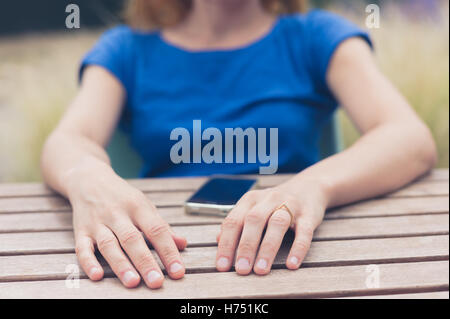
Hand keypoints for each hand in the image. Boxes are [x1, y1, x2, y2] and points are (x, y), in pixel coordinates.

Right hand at [67, 163, 186, 288]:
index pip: (156, 229)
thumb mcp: (144, 206)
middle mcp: (117, 213)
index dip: (168, 251)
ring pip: (109, 244)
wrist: (89, 180)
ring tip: (133, 283)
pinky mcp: (80, 230)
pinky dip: (88, 262)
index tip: (177, 271)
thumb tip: (182, 244)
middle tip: (156, 282)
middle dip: (145, 262)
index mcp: (138, 206)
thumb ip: (162, 227)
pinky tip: (96, 275)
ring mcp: (98, 222)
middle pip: (132, 239)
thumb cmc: (122, 197)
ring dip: (121, 264)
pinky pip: (82, 247)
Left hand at [215, 179, 327, 274]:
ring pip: (277, 224)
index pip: (234, 221)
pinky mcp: (308, 215)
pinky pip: (304, 232)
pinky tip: (292, 264)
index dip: (227, 244)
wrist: (308, 187)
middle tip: (241, 269)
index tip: (222, 266)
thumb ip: (237, 224)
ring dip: (268, 248)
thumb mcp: (253, 208)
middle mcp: (268, 199)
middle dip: (246, 247)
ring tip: (261, 269)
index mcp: (250, 199)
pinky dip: (298, 248)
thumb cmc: (274, 204)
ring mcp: (289, 205)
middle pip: (254, 221)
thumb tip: (219, 241)